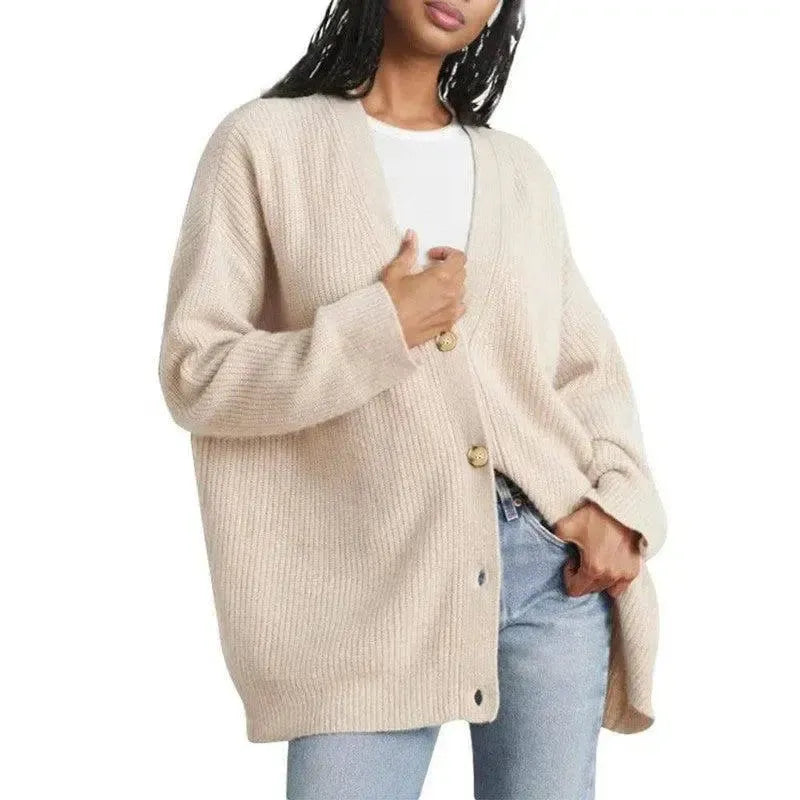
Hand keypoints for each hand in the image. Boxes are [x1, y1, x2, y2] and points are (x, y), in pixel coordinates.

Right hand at [381, 229, 465, 348]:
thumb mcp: (395, 271)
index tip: (431, 256)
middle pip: (461, 274)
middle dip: (449, 267)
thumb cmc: (387, 302)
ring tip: (433, 287)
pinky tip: (437, 304)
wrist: (383, 330)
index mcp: (441, 277)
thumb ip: (407, 252)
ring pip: (461, 292)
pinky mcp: (446, 325)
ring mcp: (450, 311)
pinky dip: (452, 303)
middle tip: (430, 269)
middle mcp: (451, 294)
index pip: (459, 258)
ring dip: (451, 285)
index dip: (447, 253)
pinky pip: (458, 310)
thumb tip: (412, 236)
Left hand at [553, 501, 641, 598]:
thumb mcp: (566, 525)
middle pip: (590, 589)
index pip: (575, 590)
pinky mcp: (634, 570)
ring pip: (605, 588)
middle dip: (582, 576)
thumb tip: (552, 544)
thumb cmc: (597, 516)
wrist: (622, 507)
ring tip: (596, 557)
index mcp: (593, 568)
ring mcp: (625, 575)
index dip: (569, 576)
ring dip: (597, 578)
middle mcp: (611, 576)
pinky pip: (620, 586)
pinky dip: (612, 580)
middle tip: (583, 556)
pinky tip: (609, 564)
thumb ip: (555, 540)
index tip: (572, 560)